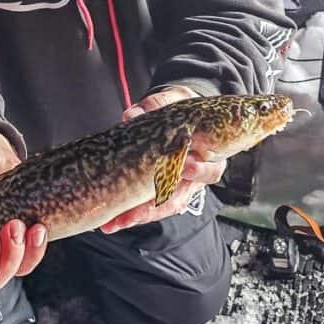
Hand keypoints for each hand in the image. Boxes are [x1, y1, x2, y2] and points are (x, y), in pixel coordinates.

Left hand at [99, 86, 225, 233]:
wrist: (183, 118)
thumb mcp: (175, 100)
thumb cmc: (182, 110)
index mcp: (209, 155)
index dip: (198, 171)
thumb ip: (156, 105)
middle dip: (154, 208)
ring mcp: (178, 187)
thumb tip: (131, 115)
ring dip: (138, 217)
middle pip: (179, 199)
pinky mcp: (162, 191)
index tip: (184, 166)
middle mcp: (195, 178)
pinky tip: (113, 221)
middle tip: (133, 214)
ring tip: (114, 223)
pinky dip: (131, 214)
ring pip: (162, 208)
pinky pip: (149, 207)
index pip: (210, 170)